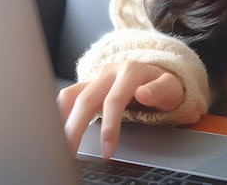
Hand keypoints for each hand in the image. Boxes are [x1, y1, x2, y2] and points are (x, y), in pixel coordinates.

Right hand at [57, 61, 183, 157]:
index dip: (109, 126)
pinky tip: (56, 132)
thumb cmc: (162, 86)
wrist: (154, 75)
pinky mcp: (87, 85)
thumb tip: (143, 93)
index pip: (114, 100)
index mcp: (130, 71)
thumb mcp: (170, 88)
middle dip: (76, 128)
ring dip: (61, 120)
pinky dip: (59, 113)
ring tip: (58, 145)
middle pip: (86, 98)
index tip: (107, 151)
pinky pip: (67, 97)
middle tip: (71, 154)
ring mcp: (96, 77)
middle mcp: (109, 71)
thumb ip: (160, 89)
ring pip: (71, 95)